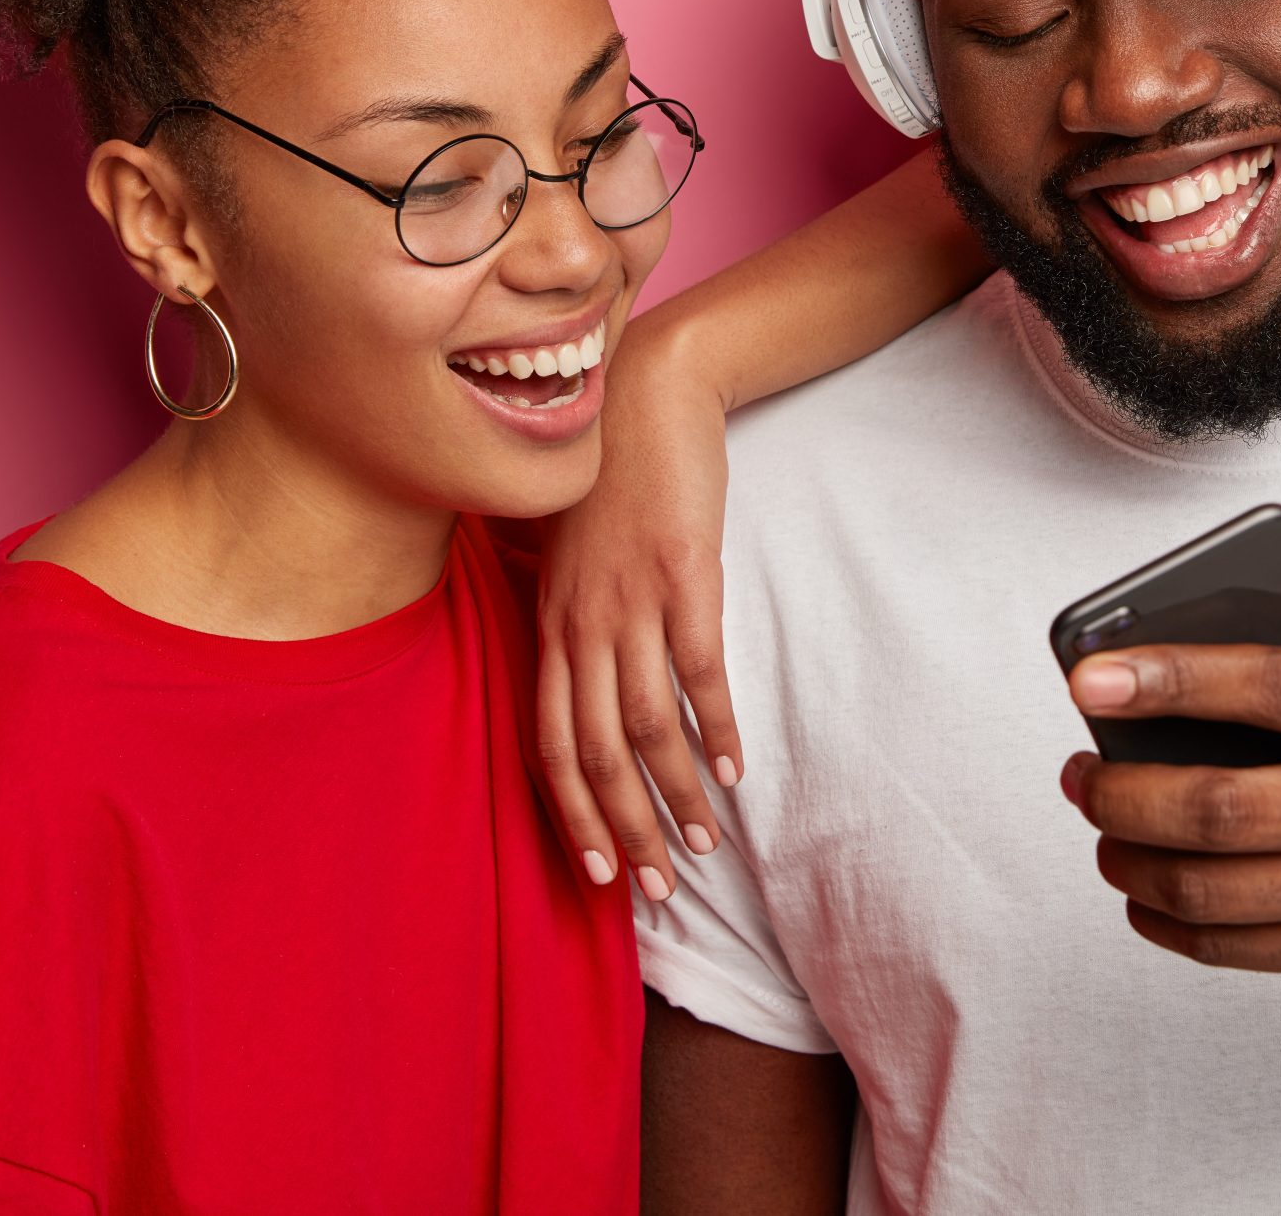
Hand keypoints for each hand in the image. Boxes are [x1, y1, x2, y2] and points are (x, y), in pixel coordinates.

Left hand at [537, 318, 744, 901]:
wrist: (647, 392)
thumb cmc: (610, 472)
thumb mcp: (567, 549)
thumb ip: (569, 615)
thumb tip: (579, 678)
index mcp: (550, 622)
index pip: (547, 743)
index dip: (572, 815)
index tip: (599, 873)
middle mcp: (581, 622)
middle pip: (594, 752)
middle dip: (626, 829)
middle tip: (658, 888)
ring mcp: (631, 601)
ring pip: (646, 725)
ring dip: (676, 796)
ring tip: (707, 843)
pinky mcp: (684, 575)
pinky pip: (698, 671)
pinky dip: (716, 728)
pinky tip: (733, 769)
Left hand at [1059, 538, 1280, 983]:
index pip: (1276, 685)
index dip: (1175, 677)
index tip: (1091, 675)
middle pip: (1224, 806)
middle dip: (1124, 790)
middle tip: (1079, 768)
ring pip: (1215, 888)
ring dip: (1130, 857)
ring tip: (1101, 822)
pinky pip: (1234, 948)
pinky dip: (1167, 921)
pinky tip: (1141, 885)